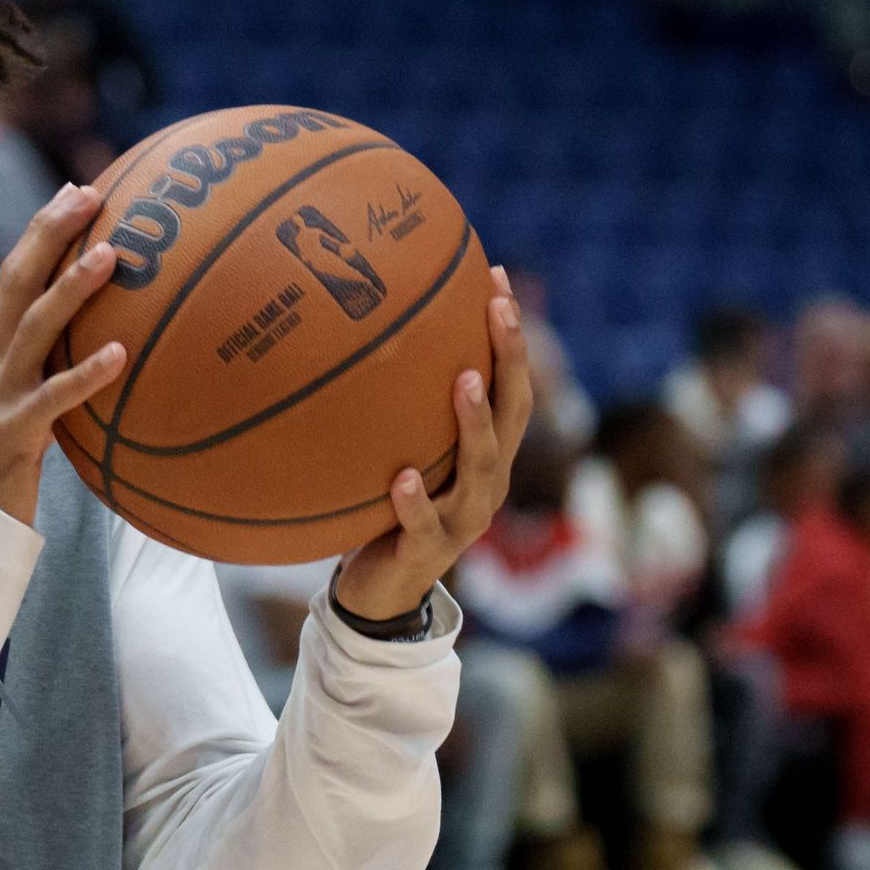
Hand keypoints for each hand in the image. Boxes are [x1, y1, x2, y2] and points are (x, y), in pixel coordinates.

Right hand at [0, 184, 127, 526]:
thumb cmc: (8, 457)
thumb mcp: (25, 397)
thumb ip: (51, 363)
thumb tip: (108, 333)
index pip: (14, 274)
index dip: (43, 230)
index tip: (79, 191)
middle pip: (17, 282)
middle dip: (51, 232)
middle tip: (90, 195)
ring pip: (33, 329)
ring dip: (72, 289)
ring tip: (111, 256)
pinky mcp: (14, 432)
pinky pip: (54, 397)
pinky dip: (87, 373)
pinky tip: (122, 353)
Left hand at [333, 264, 533, 620]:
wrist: (380, 591)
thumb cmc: (387, 509)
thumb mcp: (399, 452)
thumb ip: (396, 409)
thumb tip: (357, 334)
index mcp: (484, 456)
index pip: (510, 387)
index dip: (510, 336)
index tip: (496, 278)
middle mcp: (485, 482)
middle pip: (512, 414)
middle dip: (510, 359)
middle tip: (498, 309)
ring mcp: (462, 520)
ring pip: (480, 467)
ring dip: (474, 422)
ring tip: (464, 380)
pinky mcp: (427, 552)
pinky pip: (423, 524)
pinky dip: (415, 501)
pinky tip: (404, 478)